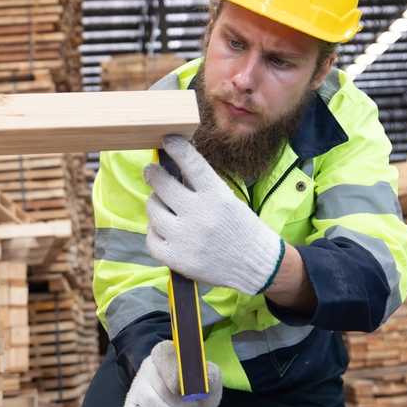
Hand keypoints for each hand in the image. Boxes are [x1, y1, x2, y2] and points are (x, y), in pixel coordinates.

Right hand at [123, 340, 221, 406]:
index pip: (163, 354)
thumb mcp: (211, 382)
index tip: (182, 388)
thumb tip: (200, 380)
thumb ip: (210, 376)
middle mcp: (149, 367)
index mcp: (168, 354)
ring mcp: (137, 387)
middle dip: (180, 406)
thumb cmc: (198, 392)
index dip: (172, 371)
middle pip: (159, 386)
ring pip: (148, 402)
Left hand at [143, 135, 284, 295]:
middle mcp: (200, 214)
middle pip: (162, 185)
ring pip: (153, 210)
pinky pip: (151, 238)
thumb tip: (175, 167)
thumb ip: (203, 186)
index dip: (177, 148)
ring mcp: (186, 238)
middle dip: (153, 174)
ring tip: (160, 203)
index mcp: (217, 195)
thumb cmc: (242, 228)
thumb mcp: (229, 199)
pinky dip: (154, 231)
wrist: (256, 265)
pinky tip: (162, 228)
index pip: (191, 164)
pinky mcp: (177, 259)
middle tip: (151, 171)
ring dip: (154, 203)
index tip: (168, 141)